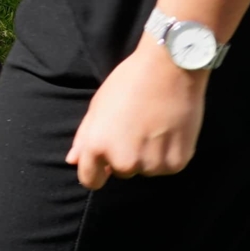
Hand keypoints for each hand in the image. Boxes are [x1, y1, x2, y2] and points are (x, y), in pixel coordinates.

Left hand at [66, 38, 208, 188]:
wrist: (169, 70)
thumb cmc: (129, 82)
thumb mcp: (98, 105)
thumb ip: (84, 137)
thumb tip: (73, 160)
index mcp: (98, 146)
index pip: (90, 180)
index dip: (95, 172)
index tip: (101, 165)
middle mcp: (124, 161)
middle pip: (121, 170)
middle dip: (125, 154)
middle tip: (134, 126)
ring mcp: (152, 164)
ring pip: (145, 169)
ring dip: (147, 155)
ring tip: (152, 125)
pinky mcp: (176, 164)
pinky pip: (166, 166)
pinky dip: (167, 154)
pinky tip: (168, 129)